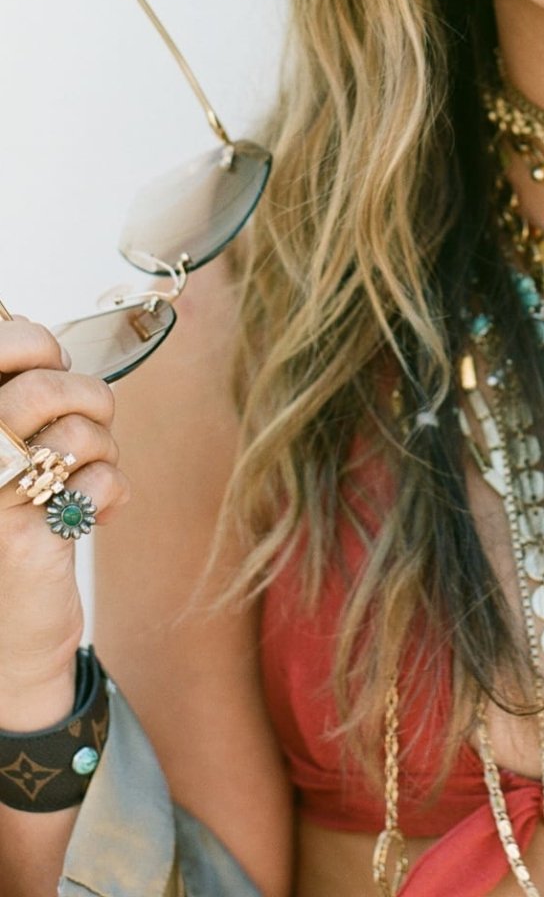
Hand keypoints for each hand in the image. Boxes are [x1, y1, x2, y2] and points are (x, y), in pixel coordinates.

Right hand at [0, 316, 128, 721]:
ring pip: (77, 433)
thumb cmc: (11, 528)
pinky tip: (88, 516)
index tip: (52, 364)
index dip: (36, 344)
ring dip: (102, 451)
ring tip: (87, 477)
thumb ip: (16, 397)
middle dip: (87, 399)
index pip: (0, 344)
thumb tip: (32, 330)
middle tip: (89, 426)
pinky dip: (109, 493)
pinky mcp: (26, 538)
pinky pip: (96, 483)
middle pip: (44, 387)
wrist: (8, 638)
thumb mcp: (6, 452)